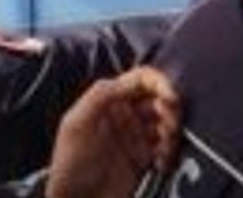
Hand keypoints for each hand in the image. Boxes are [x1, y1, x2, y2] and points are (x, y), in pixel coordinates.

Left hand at [46, 67, 180, 197]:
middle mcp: (126, 114)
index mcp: (109, 100)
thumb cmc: (70, 163)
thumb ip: (100, 96)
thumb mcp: (76, 125)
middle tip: (168, 128)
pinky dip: (170, 152)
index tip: (170, 98)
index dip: (160, 82)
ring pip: (167, 122)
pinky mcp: (145, 159)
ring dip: (172, 131)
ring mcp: (137, 137)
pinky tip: (160, 163)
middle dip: (170, 109)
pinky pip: (167, 147)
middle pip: (160, 99)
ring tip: (164, 148)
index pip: (141, 79)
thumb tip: (132, 80)